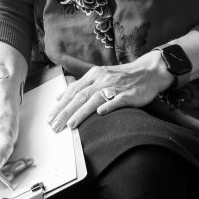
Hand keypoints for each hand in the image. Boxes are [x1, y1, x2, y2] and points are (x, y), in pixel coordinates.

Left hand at [46, 53, 170, 132]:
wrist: (148, 72)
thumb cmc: (122, 77)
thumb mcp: (100, 76)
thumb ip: (81, 86)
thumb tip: (60, 98)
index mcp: (94, 75)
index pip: (73, 90)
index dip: (61, 105)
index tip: (50, 118)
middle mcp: (102, 79)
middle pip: (80, 96)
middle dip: (66, 112)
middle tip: (55, 126)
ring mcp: (116, 86)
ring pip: (95, 99)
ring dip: (82, 112)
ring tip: (71, 124)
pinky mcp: (129, 94)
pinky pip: (117, 100)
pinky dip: (108, 106)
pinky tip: (100, 113)